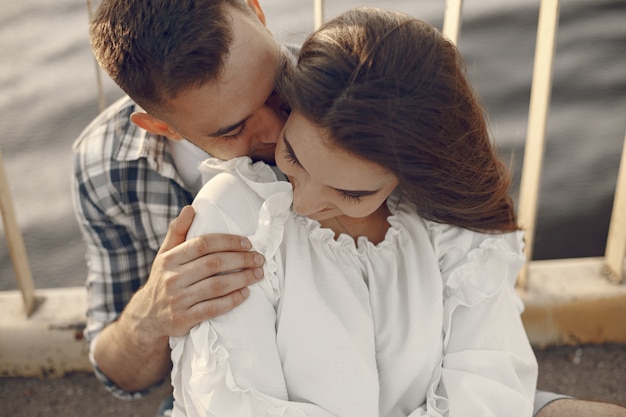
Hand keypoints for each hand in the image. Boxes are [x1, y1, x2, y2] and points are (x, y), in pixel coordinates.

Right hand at [127, 205, 263, 340]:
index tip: (247, 243)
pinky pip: (213, 309)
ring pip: (216, 286)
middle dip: (241, 259)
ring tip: (258, 274)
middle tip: (259, 258)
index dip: (228, 241)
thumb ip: (177, 231)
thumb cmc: (163, 279)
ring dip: (242, 279)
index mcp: (170, 258)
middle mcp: (172, 278)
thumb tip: (190, 208)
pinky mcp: (184, 319)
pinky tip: (245, 294)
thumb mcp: (164, 254)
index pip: (203, 244)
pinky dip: (232, 301)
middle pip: (213, 264)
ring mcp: (178, 299)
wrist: (147, 317)